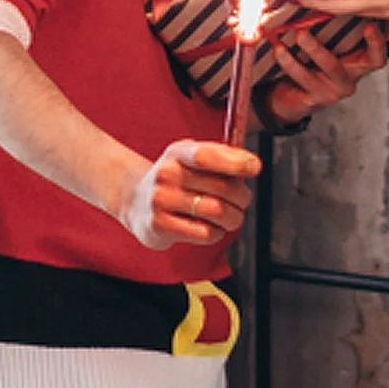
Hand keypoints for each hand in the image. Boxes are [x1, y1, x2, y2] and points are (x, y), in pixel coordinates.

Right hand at [117, 139, 259, 249]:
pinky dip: (216, 232)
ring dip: (234, 218)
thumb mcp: (188, 158)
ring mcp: (161, 201)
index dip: (234, 161)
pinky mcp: (161, 226)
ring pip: (218, 212)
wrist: (134, 201)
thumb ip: (218, 156)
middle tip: (241, 200)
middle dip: (242, 197)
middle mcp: (166, 174)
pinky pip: (206, 233)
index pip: (205, 155)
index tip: (254, 166)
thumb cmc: (172, 181)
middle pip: (222, 187)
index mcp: (177, 154)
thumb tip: (249, 162)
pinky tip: (208, 226)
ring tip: (228, 216)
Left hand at [260, 24, 387, 125]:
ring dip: (315, 48)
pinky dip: (289, 61)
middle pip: (372, 60)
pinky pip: (305, 78)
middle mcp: (353, 74)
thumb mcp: (319, 42)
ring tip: (299, 33)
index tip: (375, 22)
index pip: (380, 47)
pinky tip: (278, 48)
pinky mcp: (319, 98)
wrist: (286, 93)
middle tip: (346, 20)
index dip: (383, 37)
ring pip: (333, 66)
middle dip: (368, 41)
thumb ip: (324, 25)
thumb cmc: (306, 62)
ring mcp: (337, 88)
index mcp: (357, 59)